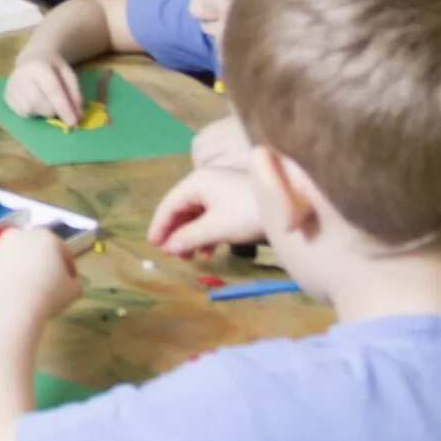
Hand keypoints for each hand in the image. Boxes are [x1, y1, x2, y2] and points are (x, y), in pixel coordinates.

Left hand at [0, 219, 83, 331]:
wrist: (9, 309)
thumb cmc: (47, 295)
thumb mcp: (73, 291)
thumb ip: (74, 283)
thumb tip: (70, 284)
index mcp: (44, 237)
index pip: (61, 249)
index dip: (68, 265)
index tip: (69, 279)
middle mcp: (16, 236)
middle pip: (32, 249)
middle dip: (39, 263)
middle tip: (44, 284)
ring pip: (10, 258)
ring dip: (17, 270)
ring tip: (23, 292)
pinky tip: (5, 296)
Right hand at [3, 48, 84, 123]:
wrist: (32, 60)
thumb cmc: (53, 69)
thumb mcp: (69, 76)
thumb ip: (75, 96)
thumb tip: (77, 117)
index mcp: (39, 66)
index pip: (52, 90)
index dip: (64, 108)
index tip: (74, 122)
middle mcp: (21, 75)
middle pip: (38, 102)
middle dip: (53, 111)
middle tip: (59, 109)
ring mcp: (11, 86)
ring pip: (30, 110)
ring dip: (43, 112)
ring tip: (46, 101)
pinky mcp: (7, 96)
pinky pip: (22, 113)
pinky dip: (34, 112)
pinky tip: (36, 102)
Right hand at [147, 165, 267, 256]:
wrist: (287, 207)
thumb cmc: (246, 214)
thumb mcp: (214, 228)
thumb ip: (188, 238)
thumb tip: (169, 248)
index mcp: (197, 182)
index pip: (169, 204)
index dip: (159, 226)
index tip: (153, 245)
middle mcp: (207, 182)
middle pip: (182, 209)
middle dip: (176, 233)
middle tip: (171, 254)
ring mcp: (222, 191)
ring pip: (198, 215)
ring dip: (191, 236)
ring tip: (189, 257)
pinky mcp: (235, 201)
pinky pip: (212, 217)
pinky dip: (206, 234)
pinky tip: (207, 251)